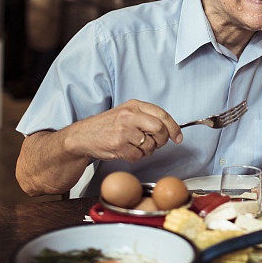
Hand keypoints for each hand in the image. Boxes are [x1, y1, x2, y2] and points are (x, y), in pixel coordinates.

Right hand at [66, 99, 182, 161]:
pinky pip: (138, 156)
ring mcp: (123, 130)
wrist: (83, 135)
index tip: (178, 137)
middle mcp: (129, 115)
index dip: (174, 128)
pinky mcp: (118, 145)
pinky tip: (127, 151)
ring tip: (136, 146)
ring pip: (150, 145)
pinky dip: (136, 157)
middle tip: (156, 143)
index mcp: (134, 105)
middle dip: (162, 140)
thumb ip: (147, 117)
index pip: (162, 115)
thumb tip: (170, 129)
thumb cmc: (108, 125)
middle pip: (159, 129)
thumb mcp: (127, 113)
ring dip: (147, 150)